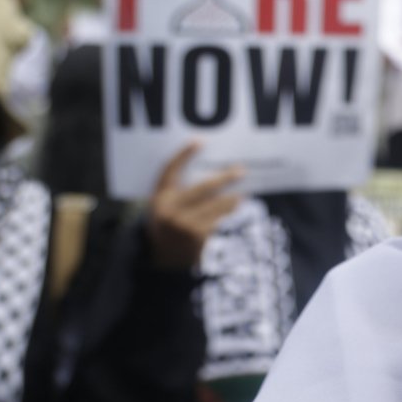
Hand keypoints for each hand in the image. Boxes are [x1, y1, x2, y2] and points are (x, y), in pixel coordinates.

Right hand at [145, 142, 245, 270]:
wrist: (164, 259)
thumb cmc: (169, 227)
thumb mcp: (166, 208)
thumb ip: (180, 193)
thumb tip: (215, 174)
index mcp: (159, 199)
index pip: (169, 171)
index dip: (183, 155)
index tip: (199, 141)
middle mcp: (169, 209)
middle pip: (203, 187)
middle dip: (225, 178)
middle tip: (240, 170)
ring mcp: (183, 223)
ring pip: (216, 203)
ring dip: (232, 197)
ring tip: (243, 192)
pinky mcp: (197, 234)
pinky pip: (218, 218)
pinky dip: (228, 211)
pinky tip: (236, 205)